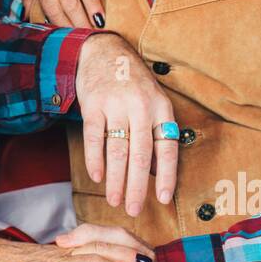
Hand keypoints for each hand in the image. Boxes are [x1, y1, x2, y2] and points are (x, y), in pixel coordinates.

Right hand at [76, 32, 178, 216]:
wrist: (104, 51)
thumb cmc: (133, 83)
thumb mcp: (153, 100)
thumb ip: (156, 131)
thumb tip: (158, 173)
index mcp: (160, 108)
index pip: (167, 148)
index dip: (166, 176)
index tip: (164, 199)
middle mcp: (140, 107)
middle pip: (141, 155)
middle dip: (137, 186)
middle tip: (134, 210)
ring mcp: (116, 104)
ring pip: (117, 150)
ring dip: (116, 179)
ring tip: (115, 200)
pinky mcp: (93, 104)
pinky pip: (95, 137)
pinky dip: (95, 160)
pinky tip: (96, 176)